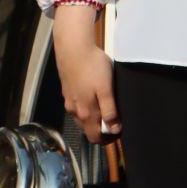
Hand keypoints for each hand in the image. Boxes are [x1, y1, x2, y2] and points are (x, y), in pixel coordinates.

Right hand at [52, 8, 118, 140]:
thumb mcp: (106, 89)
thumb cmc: (92, 66)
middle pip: (88, 130)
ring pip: (83, 118)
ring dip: (95, 117)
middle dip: (102, 128)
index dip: (108, 139)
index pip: (95, 138)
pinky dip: (87, 107)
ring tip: (108, 105)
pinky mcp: (67, 92)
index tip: (119, 131)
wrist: (73, 48)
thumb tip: (114, 129)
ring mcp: (69, 102)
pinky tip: (95, 95)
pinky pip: (78, 107)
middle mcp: (74, 111)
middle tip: (117, 118)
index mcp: (85, 113)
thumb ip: (109, 111)